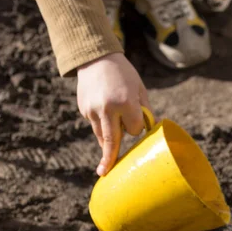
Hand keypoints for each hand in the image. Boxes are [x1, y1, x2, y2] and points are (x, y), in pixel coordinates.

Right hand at [77, 53, 150, 175]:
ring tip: (107, 156)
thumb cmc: (124, 74)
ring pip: (102, 136)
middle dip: (109, 158)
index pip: (133, 129)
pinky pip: (95, 125)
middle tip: (104, 173)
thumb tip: (147, 130)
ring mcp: (92, 110)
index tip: (137, 121)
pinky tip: (103, 112)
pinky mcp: (84, 109)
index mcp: (124, 103)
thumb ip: (144, 111)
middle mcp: (106, 109)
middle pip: (112, 141)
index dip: (136, 126)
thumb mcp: (139, 89)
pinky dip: (101, 125)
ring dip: (107, 142)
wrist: (95, 57)